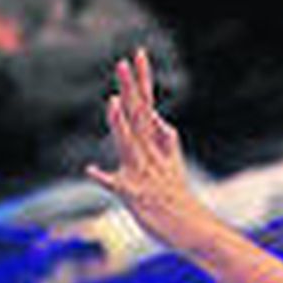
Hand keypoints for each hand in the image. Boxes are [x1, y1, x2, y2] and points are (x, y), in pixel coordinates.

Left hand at [87, 50, 202, 248]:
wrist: (190, 228)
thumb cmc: (176, 197)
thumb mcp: (172, 164)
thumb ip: (166, 140)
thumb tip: (159, 120)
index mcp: (157, 144)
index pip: (147, 105)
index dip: (142, 80)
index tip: (137, 54)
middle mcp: (150, 154)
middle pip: (139, 115)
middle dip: (132, 88)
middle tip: (124, 62)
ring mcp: (143, 173)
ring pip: (130, 144)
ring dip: (121, 125)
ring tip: (114, 102)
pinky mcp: (135, 196)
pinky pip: (117, 186)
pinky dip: (105, 178)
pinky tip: (92, 171)